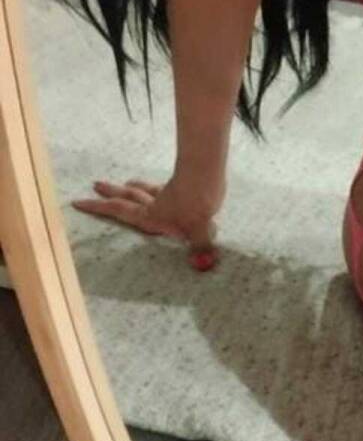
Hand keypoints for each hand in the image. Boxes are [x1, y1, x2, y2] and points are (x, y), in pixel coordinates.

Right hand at [71, 174, 222, 270]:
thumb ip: (200, 248)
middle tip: (95, 184)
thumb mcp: (199, 230)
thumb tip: (202, 264)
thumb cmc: (197, 204)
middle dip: (110, 193)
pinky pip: (163, 187)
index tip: (78, 202)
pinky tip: (163, 186)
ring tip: (126, 182)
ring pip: (145, 189)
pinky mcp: (181, 185)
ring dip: (133, 187)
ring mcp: (168, 193)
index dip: (98, 208)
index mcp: (151, 216)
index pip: (120, 211)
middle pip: (128, 196)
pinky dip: (157, 186)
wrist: (207, 176)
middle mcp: (155, 204)